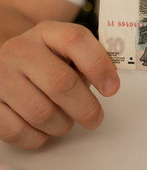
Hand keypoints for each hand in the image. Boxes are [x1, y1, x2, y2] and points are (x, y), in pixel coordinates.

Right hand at [0, 21, 119, 148]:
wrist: (10, 59)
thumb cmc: (49, 59)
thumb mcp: (70, 50)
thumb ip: (92, 60)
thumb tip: (109, 83)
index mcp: (47, 32)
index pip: (76, 41)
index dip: (99, 66)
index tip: (112, 89)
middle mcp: (20, 50)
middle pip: (61, 83)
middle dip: (86, 108)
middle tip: (95, 118)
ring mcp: (0, 76)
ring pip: (42, 113)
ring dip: (62, 124)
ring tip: (66, 119)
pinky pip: (17, 131)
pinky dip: (38, 137)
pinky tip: (44, 128)